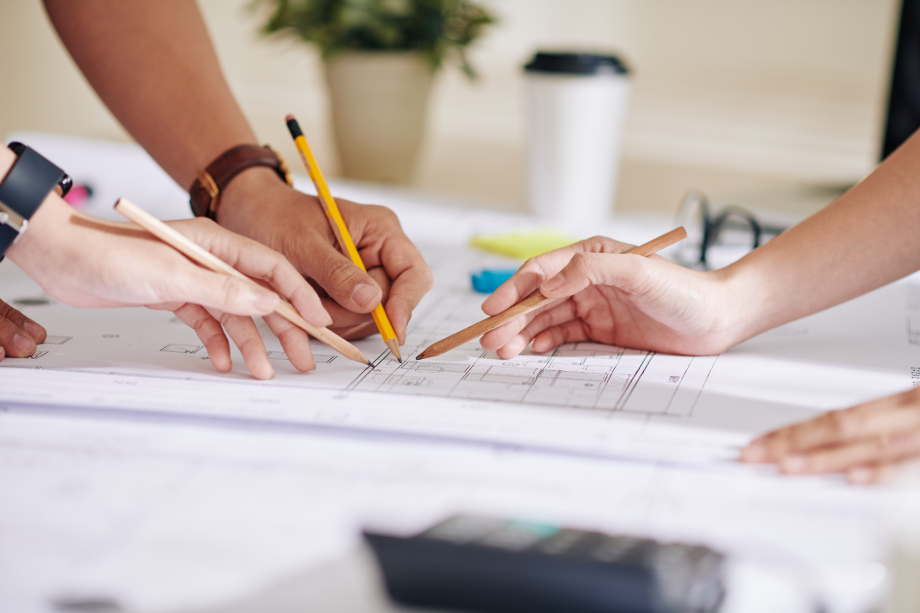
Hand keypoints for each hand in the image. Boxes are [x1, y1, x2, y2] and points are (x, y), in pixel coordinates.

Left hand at [7, 198, 331, 379]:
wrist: (63, 258)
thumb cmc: (111, 254)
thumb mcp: (174, 274)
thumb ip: (224, 289)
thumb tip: (269, 301)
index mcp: (218, 242)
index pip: (272, 268)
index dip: (298, 295)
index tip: (317, 322)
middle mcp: (212, 259)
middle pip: (259, 295)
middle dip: (282, 328)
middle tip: (300, 357)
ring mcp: (195, 279)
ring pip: (235, 315)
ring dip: (249, 343)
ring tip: (261, 371)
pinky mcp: (177, 297)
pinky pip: (208, 323)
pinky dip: (217, 342)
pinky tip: (222, 360)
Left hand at [218, 169, 432, 341]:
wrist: (250, 215)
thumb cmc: (275, 217)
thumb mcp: (303, 244)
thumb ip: (338, 273)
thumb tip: (371, 301)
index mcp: (380, 230)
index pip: (414, 274)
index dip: (406, 304)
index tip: (392, 330)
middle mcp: (380, 252)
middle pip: (391, 301)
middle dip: (356, 313)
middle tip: (318, 307)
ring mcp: (366, 273)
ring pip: (371, 316)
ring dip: (339, 318)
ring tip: (306, 298)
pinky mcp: (350, 291)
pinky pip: (352, 319)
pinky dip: (330, 319)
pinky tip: (309, 305)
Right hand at [479, 236, 737, 357]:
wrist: (717, 320)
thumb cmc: (684, 290)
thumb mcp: (639, 271)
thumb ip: (592, 271)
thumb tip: (549, 285)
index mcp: (590, 256)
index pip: (541, 271)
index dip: (513, 289)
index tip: (494, 309)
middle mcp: (586, 279)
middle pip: (536, 298)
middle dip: (510, 318)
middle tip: (491, 339)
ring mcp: (591, 305)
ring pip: (544, 318)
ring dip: (521, 333)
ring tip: (502, 350)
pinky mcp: (600, 329)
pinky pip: (561, 334)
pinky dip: (542, 342)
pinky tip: (529, 350)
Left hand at [741, 387, 919, 483]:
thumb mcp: (915, 408)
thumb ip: (879, 426)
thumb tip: (833, 443)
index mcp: (899, 403)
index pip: (835, 418)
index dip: (793, 432)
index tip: (759, 444)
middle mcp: (908, 415)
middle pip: (841, 427)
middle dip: (795, 443)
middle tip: (756, 456)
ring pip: (870, 445)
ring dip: (827, 458)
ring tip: (789, 466)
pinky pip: (911, 463)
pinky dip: (883, 470)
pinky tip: (855, 477)